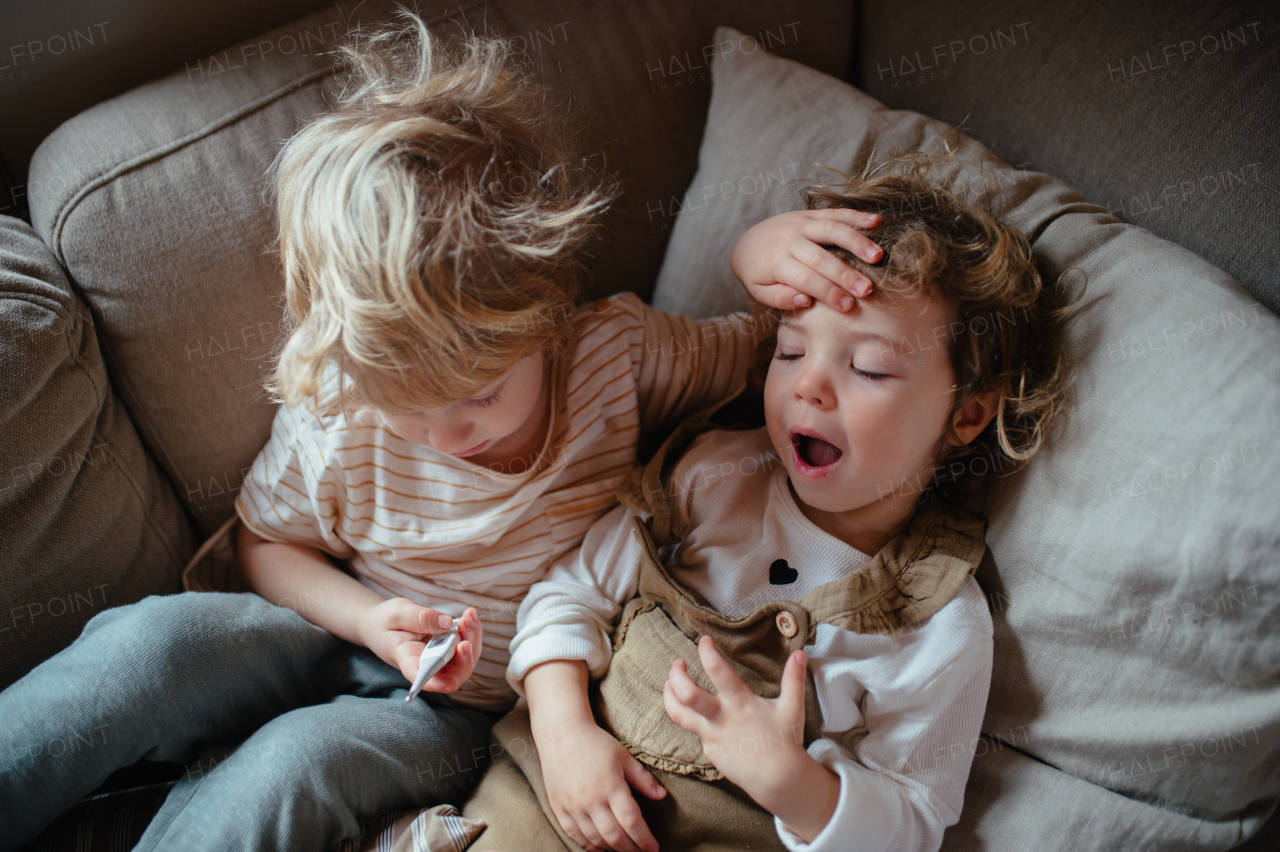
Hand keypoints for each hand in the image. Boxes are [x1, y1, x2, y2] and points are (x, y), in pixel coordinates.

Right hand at [356, 600, 482, 692]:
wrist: (382, 624)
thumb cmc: (385, 621)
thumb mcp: (397, 613)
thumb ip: (420, 618)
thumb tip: (447, 623)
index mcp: (408, 660)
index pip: (423, 678)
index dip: (438, 684)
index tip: (450, 683)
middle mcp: (428, 665)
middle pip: (453, 672)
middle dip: (466, 652)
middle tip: (465, 624)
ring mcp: (440, 659)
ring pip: (465, 659)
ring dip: (472, 638)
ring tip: (469, 615)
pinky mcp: (448, 648)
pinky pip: (466, 645)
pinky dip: (472, 631)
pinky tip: (469, 614)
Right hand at [536, 717, 666, 851]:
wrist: (561, 734)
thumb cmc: (595, 743)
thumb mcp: (623, 756)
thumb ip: (642, 778)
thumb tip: (662, 796)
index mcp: (611, 786)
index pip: (632, 821)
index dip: (644, 838)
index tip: (654, 847)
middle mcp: (591, 800)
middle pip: (615, 836)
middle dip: (632, 849)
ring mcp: (573, 806)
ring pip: (595, 839)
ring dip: (612, 849)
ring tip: (624, 850)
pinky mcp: (559, 808)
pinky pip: (574, 835)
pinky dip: (588, 846)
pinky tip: (599, 849)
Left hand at [731, 209, 883, 311]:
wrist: (746, 243)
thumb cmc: (758, 274)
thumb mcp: (759, 291)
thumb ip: (780, 298)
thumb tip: (806, 301)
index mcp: (777, 262)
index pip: (806, 279)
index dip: (828, 292)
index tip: (848, 306)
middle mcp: (789, 240)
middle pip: (821, 257)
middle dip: (845, 274)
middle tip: (867, 289)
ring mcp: (801, 224)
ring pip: (831, 230)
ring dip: (857, 242)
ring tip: (877, 256)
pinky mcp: (809, 214)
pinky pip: (835, 212)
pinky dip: (856, 216)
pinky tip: (876, 221)